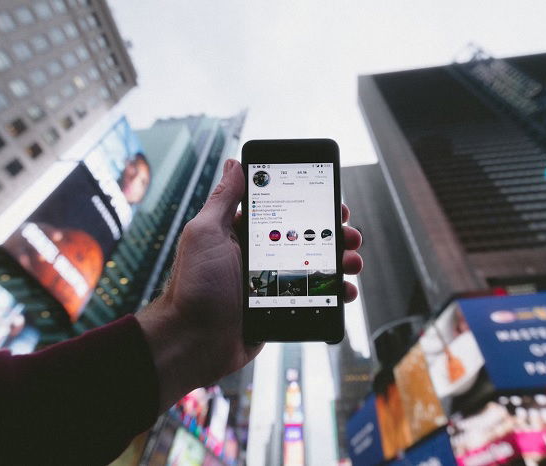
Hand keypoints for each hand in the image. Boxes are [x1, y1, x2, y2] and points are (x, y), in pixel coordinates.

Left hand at [136, 159, 362, 411]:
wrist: (193, 342)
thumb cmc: (194, 286)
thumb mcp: (206, 233)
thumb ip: (224, 199)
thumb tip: (235, 163)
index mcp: (243, 234)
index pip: (285, 212)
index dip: (312, 205)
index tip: (333, 203)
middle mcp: (261, 256)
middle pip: (307, 238)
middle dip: (334, 234)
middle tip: (350, 234)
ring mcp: (273, 284)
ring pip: (316, 267)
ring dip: (340, 261)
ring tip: (352, 262)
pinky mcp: (282, 309)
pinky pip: (315, 298)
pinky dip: (334, 294)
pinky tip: (345, 291)